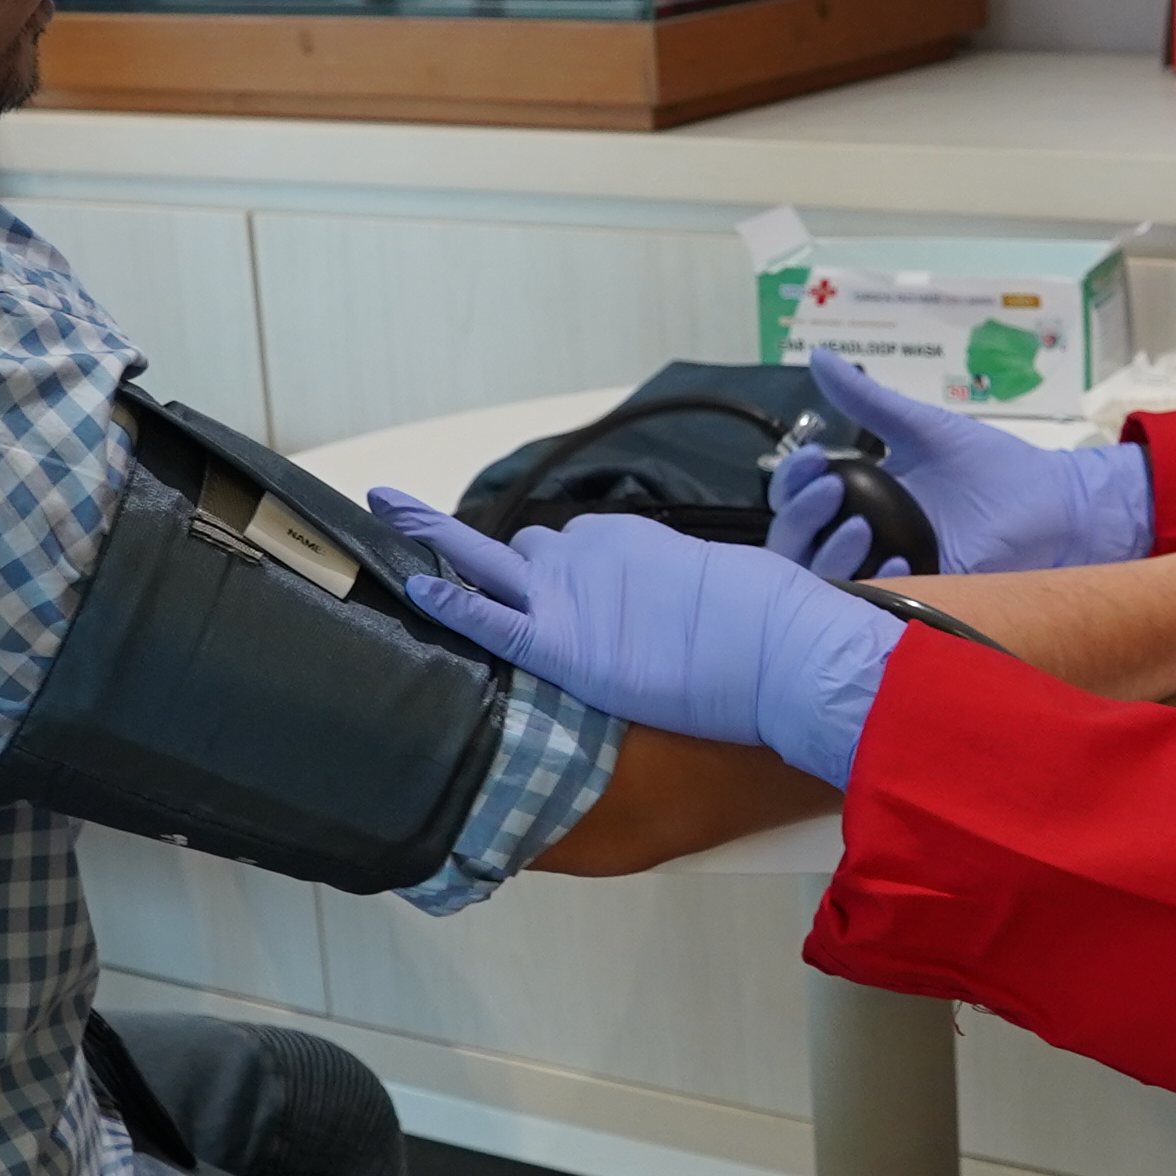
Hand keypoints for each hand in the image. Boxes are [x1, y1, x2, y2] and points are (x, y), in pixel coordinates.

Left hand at [375, 489, 907, 786]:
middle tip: (471, 563)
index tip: (562, 585)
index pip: (574, 547)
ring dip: (450, 556)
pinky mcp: (558, 643)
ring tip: (391, 525)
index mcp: (630, 538)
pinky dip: (447, 603)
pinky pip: (486, 618)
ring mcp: (569, 595)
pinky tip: (412, 588)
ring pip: (487, 562)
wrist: (784, 650)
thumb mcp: (726, 584)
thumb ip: (687, 588)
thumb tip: (697, 598)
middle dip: (513, 568)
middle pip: (525, 550)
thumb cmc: (773, 620)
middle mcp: (590, 553)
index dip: (564, 569)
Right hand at [764, 347, 1151, 577]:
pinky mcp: (917, 601)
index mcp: (858, 499)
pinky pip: (874, 606)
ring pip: (822, 580)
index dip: (792, 480)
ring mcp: (884, 573)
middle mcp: (860, 540)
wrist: (1051, 504)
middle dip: (799, 515)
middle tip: (830, 487)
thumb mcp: (923, 427)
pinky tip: (897, 563)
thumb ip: (868, 400)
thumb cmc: (990, 467)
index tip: (815, 456)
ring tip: (860, 526)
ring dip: (829, 553)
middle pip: (794, 542)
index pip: (797, 498)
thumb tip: (817, 355)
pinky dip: (877, 584)